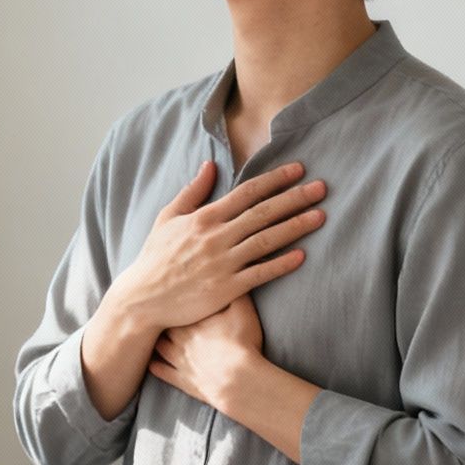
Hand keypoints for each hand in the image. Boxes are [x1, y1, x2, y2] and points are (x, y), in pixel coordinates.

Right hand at [109, 160, 325, 333]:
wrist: (143, 299)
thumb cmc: (155, 258)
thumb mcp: (168, 219)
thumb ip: (192, 192)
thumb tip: (210, 165)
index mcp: (204, 218)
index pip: (246, 192)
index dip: (274, 180)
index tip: (298, 170)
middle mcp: (216, 237)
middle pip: (263, 213)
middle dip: (295, 198)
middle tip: (322, 187)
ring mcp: (222, 263)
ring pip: (266, 240)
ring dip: (295, 227)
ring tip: (321, 216)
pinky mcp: (226, 289)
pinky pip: (259, 274)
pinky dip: (281, 264)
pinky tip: (302, 256)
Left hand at [148, 291, 265, 409]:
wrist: (238, 379)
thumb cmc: (241, 343)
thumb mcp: (243, 311)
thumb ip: (234, 293)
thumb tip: (229, 276)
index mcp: (192, 320)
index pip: (174, 305)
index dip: (170, 300)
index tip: (166, 294)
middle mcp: (180, 339)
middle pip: (163, 325)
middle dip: (160, 318)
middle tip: (155, 311)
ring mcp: (180, 361)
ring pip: (159, 347)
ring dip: (156, 340)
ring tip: (152, 334)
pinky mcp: (183, 381)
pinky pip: (162, 372)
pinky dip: (155, 367)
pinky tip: (151, 363)